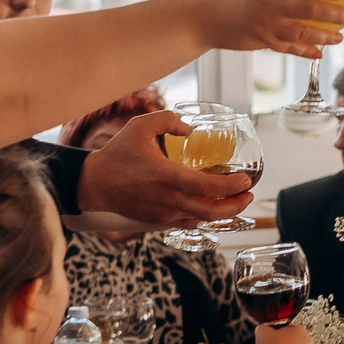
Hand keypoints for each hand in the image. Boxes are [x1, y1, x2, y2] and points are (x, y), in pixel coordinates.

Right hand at [75, 112, 252, 226]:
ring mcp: (164, 213)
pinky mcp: (158, 221)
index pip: (208, 187)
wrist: (94, 183)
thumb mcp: (140, 126)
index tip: (245, 180)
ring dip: (223, 213)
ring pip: (202, 220)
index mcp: (167, 176)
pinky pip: (188, 223)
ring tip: (236, 201)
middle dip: (236, 205)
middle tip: (248, 194)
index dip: (232, 186)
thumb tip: (190, 128)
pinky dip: (205, 218)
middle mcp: (168, 199)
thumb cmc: (117, 154)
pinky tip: (212, 208)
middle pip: (212, 211)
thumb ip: (168, 120)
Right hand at [197, 0, 343, 58]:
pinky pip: (289, 49)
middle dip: (333, 14)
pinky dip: (306, 52)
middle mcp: (271, 6)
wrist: (198, 19)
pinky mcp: (262, 43)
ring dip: (325, 36)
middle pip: (310, 11)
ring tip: (339, 37)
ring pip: (304, 33)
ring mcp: (267, 27)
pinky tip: (318, 53)